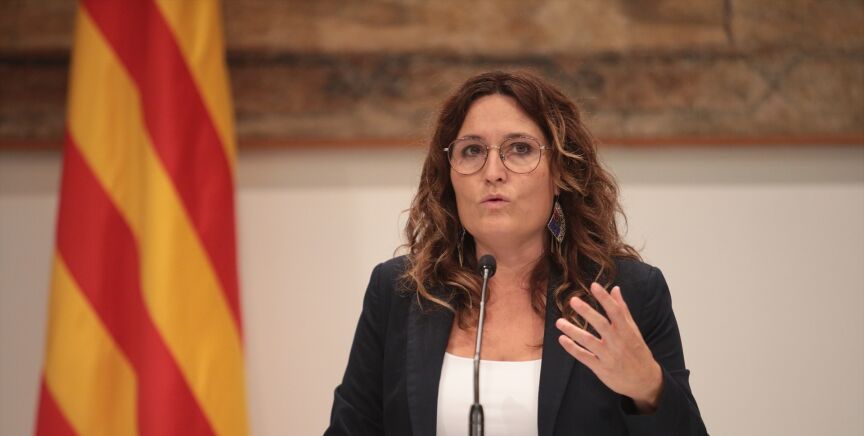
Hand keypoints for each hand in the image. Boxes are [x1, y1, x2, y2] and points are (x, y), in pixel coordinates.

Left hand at [555, 282, 662, 413]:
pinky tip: (562, 339)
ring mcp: (608, 356)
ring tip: (559, 322)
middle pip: (601, 325)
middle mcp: (617, 342)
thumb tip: (615, 289)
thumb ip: (623, 310)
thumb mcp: (634, 330)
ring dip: (573, 331)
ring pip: (589, 341)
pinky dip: (572, 349)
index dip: (605, 298)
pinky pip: (584, 357)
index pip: (615, 311)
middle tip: (573, 300)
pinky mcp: (601, 368)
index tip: (594, 286)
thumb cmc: (637, 352)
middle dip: (587, 312)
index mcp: (626, 331)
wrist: (644, 381)